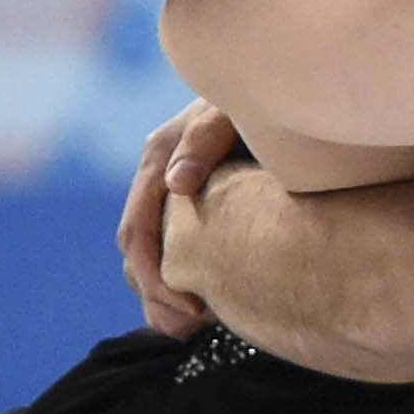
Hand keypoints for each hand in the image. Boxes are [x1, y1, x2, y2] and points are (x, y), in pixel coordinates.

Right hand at [119, 98, 237, 333]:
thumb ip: (204, 141)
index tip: (191, 309)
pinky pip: (172, 249)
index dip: (155, 277)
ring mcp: (171, 192)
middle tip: (193, 328)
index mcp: (158, 159)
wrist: (278, 85)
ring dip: (164, 296)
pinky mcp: (190, 202)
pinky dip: (180, 282)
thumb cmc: (258, 100)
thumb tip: (177, 183)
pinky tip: (208, 307)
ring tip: (195, 328)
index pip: (136, 233)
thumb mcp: (231, 113)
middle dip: (157, 295)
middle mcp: (157, 178)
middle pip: (135, 254)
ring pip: (149, 256)